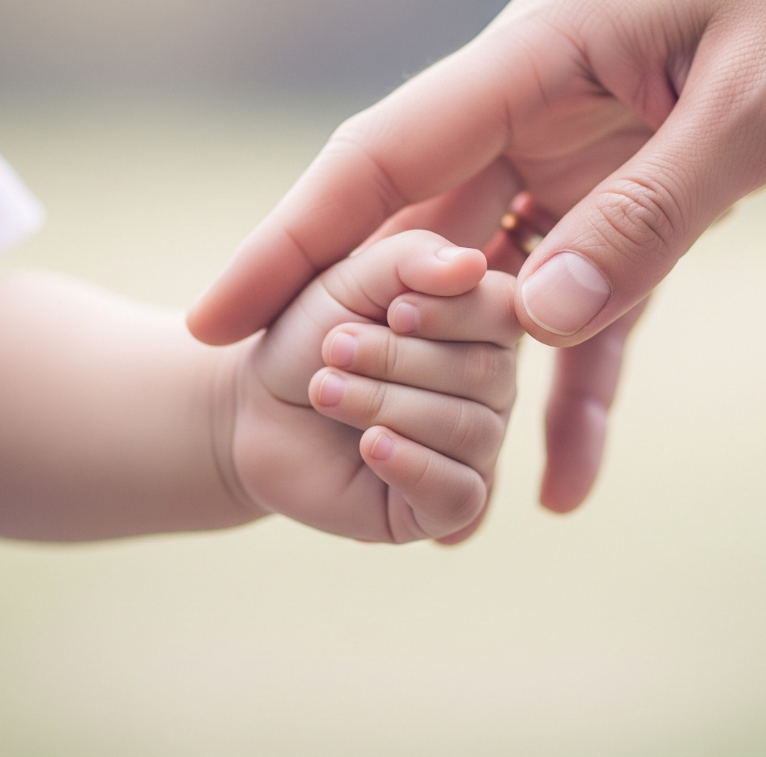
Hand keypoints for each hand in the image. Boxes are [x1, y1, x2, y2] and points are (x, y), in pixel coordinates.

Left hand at [222, 230, 521, 542]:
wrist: (258, 408)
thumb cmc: (312, 336)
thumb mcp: (351, 279)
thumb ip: (409, 259)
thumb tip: (471, 265)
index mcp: (482, 323)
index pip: (507, 312)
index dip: (453, 312)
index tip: (392, 310)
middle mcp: (493, 385)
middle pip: (486, 372)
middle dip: (397, 360)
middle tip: (334, 350)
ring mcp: (476, 447)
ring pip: (469, 430)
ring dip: (385, 405)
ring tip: (327, 392)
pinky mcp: (448, 506)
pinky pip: (459, 493)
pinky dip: (411, 465)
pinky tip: (369, 446)